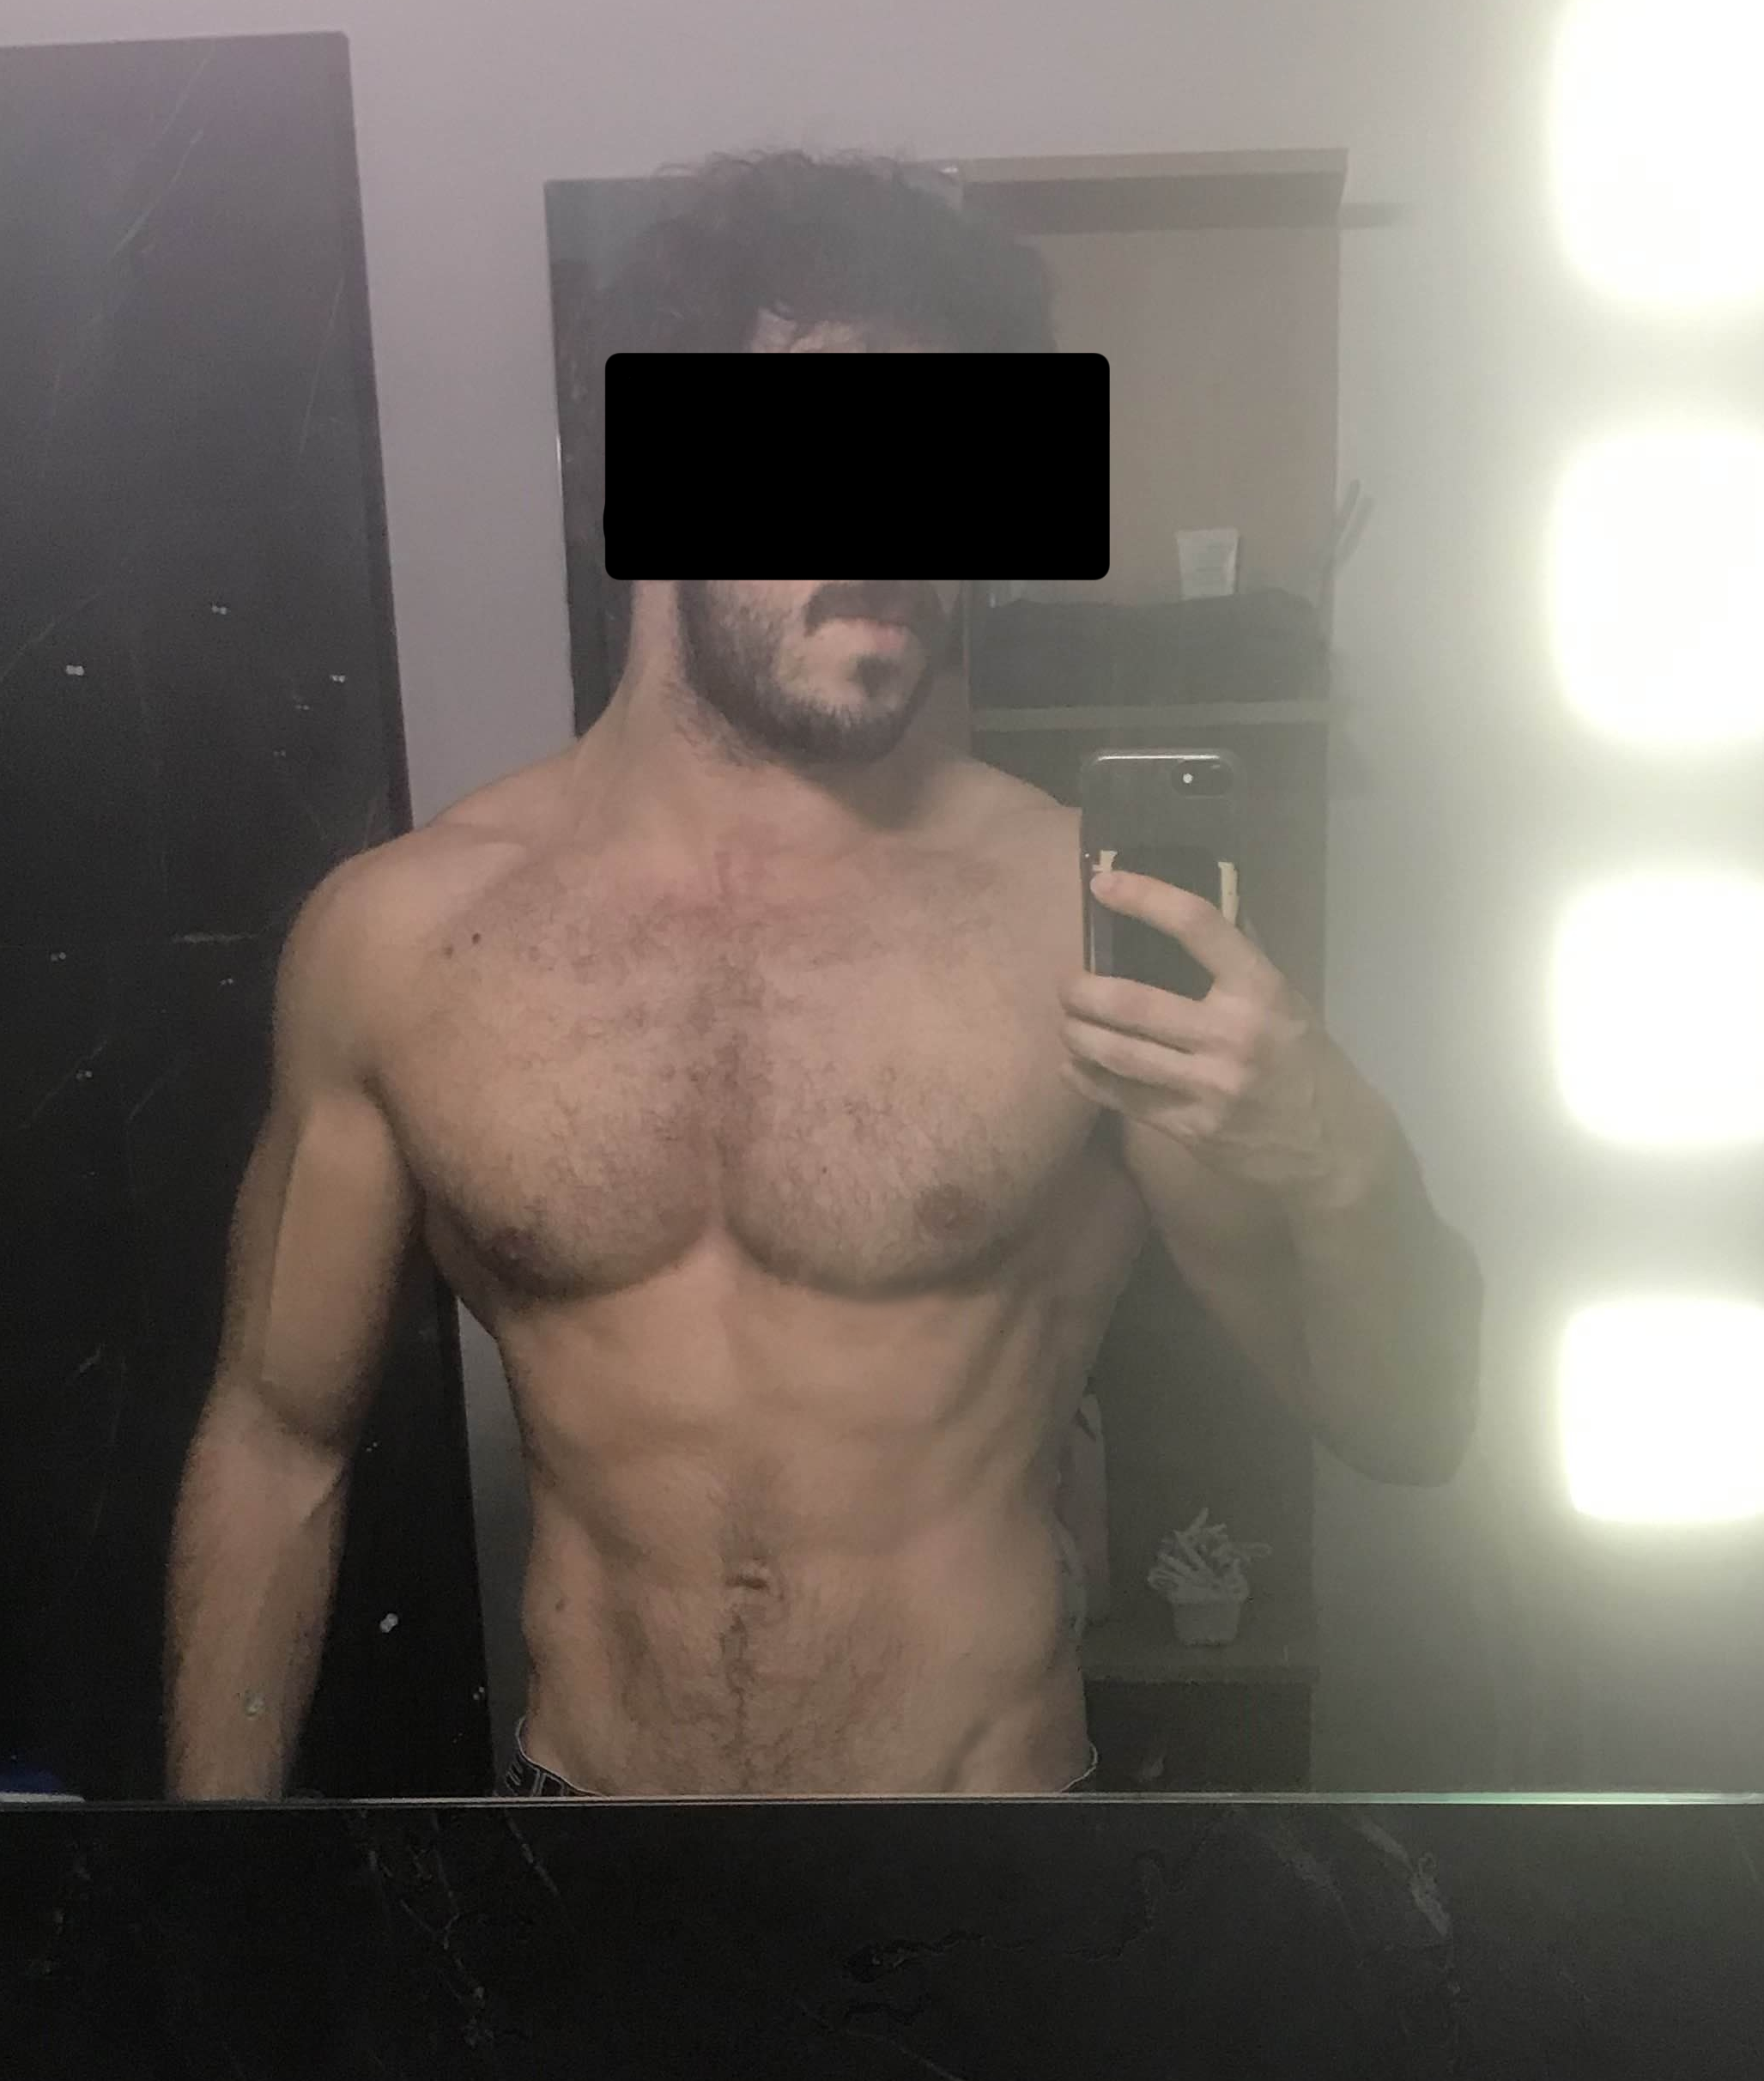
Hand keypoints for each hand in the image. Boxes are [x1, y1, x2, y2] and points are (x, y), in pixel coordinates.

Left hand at [1059, 869, 1370, 1198]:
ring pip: (1120, 1054)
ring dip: (1078, 1034)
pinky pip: (1124, 1099)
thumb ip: (1236, 961)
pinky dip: (1088, 1080)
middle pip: (1134, 1002)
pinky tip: (1072, 1066)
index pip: (1197, 925)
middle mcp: (1233, 1034)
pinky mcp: (1192, 1129)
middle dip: (1083, 991)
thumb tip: (1188, 907)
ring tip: (1066, 1022)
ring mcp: (1210, 1086)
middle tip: (1067, 984)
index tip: (1103, 883)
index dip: (1144, 897)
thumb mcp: (1287, 1002)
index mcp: (1260, 989)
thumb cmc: (1306, 1062)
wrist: (1335, 1149)